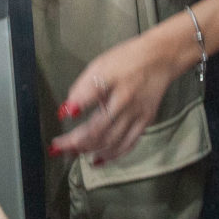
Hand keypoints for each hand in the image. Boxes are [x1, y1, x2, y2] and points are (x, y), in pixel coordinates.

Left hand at [53, 27, 187, 162]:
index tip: (63, 114)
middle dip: (75, 141)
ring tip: (73, 153)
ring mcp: (136, 113)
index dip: (76, 105)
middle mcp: (125, 99)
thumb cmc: (127, 60)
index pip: (91, 94)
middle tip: (58, 146)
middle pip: (98, 128)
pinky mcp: (145, 121)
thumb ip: (83, 87)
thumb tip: (69, 109)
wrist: (160, 59)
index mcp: (112, 79)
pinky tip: (97, 160)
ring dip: (90, 150)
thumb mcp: (100, 64)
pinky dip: (111, 155)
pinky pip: (127, 144)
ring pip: (111, 140)